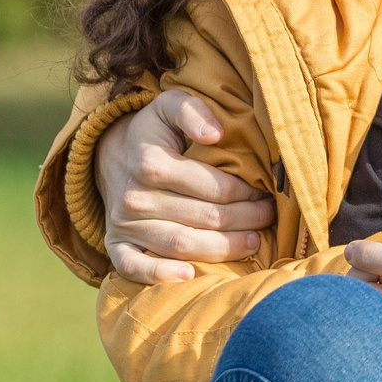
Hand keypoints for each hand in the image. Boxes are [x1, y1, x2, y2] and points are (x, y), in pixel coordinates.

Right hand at [97, 89, 276, 284]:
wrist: (113, 156)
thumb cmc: (155, 133)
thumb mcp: (170, 105)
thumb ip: (193, 111)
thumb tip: (215, 133)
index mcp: (151, 164)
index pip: (213, 188)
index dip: (245, 192)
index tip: (266, 193)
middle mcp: (135, 197)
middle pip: (204, 218)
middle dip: (245, 219)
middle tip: (268, 217)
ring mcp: (125, 225)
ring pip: (182, 244)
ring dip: (223, 248)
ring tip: (253, 242)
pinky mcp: (117, 246)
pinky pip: (134, 268)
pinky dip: (160, 276)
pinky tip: (190, 276)